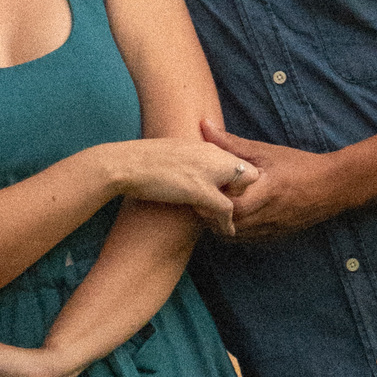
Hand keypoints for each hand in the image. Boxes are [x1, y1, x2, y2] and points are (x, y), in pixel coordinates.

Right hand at [112, 136, 258, 237]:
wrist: (129, 163)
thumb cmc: (145, 160)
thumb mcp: (176, 152)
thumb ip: (193, 158)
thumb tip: (195, 169)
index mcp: (206, 145)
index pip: (240, 160)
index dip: (239, 178)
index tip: (232, 194)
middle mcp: (212, 154)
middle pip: (248, 174)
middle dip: (244, 193)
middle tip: (234, 209)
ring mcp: (208, 171)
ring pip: (240, 192)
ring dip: (237, 209)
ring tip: (232, 223)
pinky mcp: (200, 189)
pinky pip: (226, 210)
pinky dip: (227, 223)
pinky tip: (226, 231)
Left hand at [200, 119, 344, 240]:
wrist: (332, 186)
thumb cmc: (298, 165)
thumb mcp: (265, 151)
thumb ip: (232, 143)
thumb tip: (204, 126)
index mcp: (266, 192)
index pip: (231, 207)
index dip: (212, 202)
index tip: (201, 189)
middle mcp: (268, 215)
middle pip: (230, 226)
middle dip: (212, 216)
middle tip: (200, 200)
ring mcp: (272, 230)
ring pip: (237, 237)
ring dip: (221, 226)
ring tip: (212, 208)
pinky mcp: (276, 237)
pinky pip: (249, 239)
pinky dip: (236, 231)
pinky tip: (231, 217)